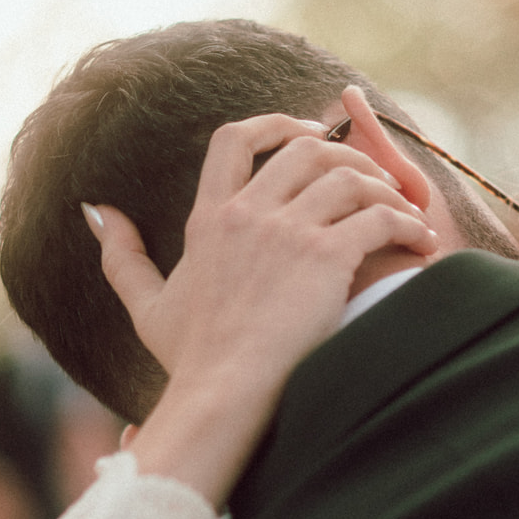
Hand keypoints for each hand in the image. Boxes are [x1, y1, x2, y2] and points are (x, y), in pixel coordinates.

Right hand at [81, 109, 436, 505]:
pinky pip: (380, 217)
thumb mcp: (146, 304)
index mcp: (209, 218)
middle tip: (374, 175)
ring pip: (350, 177)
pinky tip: (421, 243)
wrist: (224, 394)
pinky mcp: (326, 256)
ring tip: (405, 211)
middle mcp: (248, 213)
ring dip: (386, 189)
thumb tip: (97, 210)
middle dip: (347, 154)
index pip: (235, 140)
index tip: (309, 130)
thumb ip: (121, 255)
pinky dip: (407, 224)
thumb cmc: (191, 360)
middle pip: (305, 150)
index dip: (275, 124)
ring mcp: (288, 232)